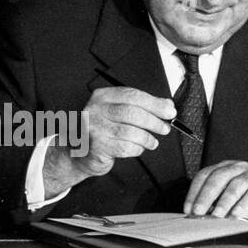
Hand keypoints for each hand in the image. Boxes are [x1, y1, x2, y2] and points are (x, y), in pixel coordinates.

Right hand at [43, 86, 175, 198]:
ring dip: (147, 138)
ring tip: (152, 142)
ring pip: (130, 132)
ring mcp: (94, 128)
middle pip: (131, 112)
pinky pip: (126, 147)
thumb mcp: (118, 112)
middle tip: (165, 128)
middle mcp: (95, 110)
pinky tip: (138, 148)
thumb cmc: (103, 131)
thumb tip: (167, 105)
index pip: (132, 95)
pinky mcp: (97, 146)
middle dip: (153, 121)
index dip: (154, 103)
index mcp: (102, 96)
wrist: (78, 152)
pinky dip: (137, 149)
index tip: (170, 111)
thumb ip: (140, 106)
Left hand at [185, 161, 247, 216]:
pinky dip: (243, 203)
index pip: (204, 175)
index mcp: (224, 167)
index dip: (194, 192)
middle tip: (198, 212)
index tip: (188, 209)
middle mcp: (237, 167)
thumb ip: (216, 199)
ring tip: (217, 215)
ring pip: (235, 184)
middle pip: (218, 178)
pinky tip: (236, 214)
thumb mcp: (231, 194)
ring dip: (224, 201)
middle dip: (205, 196)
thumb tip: (197, 215)